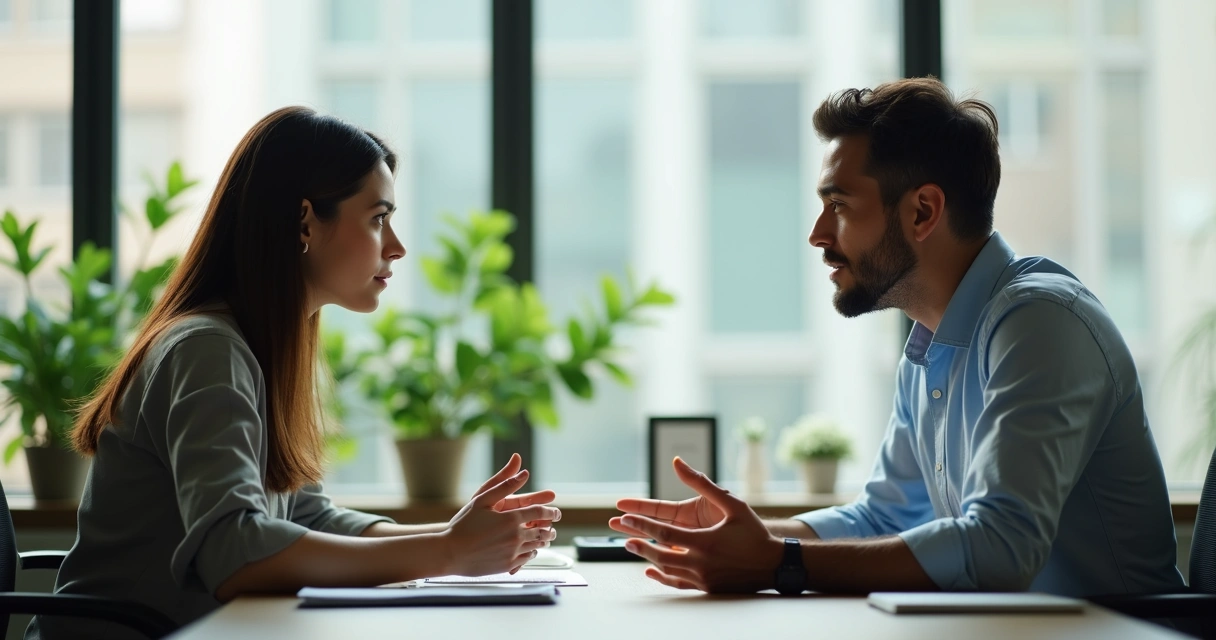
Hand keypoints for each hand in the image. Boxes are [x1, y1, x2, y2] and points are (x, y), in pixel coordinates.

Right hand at [444, 462, 560, 576]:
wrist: (450, 553)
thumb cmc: (463, 524)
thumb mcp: (482, 500)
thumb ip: (505, 485)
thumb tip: (523, 472)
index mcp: (511, 518)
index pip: (540, 513)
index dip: (551, 511)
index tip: (556, 512)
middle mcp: (516, 536)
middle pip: (542, 531)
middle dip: (550, 528)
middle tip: (553, 526)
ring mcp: (513, 552)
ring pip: (537, 545)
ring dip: (543, 540)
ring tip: (545, 537)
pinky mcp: (508, 565)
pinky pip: (527, 558)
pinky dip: (532, 552)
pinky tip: (529, 549)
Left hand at [608, 457, 781, 592]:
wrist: (774, 564)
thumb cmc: (754, 531)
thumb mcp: (731, 502)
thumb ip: (702, 483)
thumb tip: (677, 462)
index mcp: (705, 541)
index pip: (663, 532)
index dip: (641, 524)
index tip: (623, 517)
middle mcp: (701, 562)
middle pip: (659, 554)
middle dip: (638, 543)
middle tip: (621, 535)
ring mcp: (703, 578)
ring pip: (666, 569)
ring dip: (647, 558)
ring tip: (631, 547)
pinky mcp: (707, 587)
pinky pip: (678, 584)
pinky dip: (662, 578)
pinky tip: (650, 572)